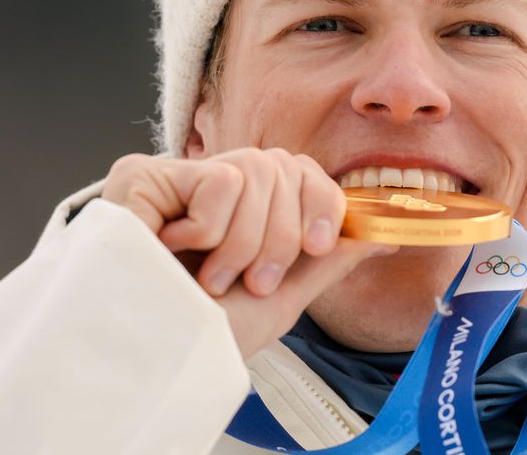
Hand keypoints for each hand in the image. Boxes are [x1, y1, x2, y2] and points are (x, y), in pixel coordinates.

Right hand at [102, 149, 396, 354]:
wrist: (152, 358)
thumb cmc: (206, 335)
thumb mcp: (282, 298)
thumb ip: (328, 259)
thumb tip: (385, 233)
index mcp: (243, 208)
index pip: (299, 169)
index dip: (320, 202)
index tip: (315, 246)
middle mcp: (210, 183)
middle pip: (284, 167)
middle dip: (281, 237)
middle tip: (250, 281)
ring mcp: (175, 177)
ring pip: (255, 171)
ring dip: (244, 241)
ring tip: (208, 278)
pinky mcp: (142, 175)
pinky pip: (218, 179)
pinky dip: (208, 229)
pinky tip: (173, 250)